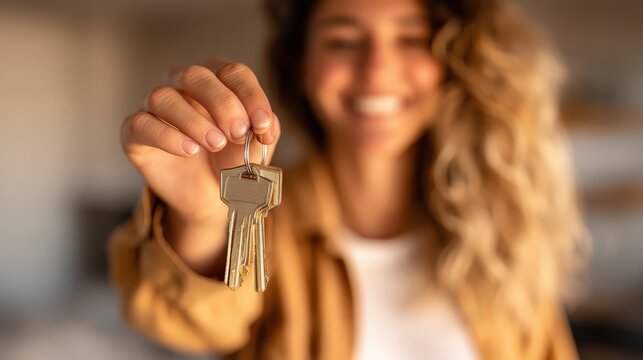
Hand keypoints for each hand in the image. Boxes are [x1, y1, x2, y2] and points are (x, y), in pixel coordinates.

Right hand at [120, 58, 279, 271]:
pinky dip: (167, 136)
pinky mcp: (135, 133)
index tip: (262, 125)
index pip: (232, 72)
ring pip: (164, 97)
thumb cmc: (232, 160)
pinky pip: (142, 124)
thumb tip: (264, 123)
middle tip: (237, 132)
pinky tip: (189, 150)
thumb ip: (266, 129)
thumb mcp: (257, 146)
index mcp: (217, 81)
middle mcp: (182, 86)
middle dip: (222, 103)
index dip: (250, 96)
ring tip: (215, 144)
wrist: (210, 195)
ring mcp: (155, 108)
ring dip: (193, 120)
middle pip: (196, 75)